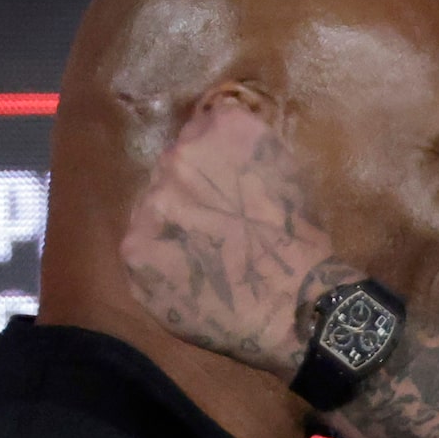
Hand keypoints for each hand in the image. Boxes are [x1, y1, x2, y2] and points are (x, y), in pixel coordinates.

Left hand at [121, 95, 346, 379]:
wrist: (294, 309)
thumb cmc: (303, 244)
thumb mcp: (291, 176)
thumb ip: (251, 150)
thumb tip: (227, 145)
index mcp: (222, 131)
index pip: (204, 129)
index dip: (216, 159)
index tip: (230, 185)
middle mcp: (179, 158)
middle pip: (173, 167)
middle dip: (191, 191)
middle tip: (218, 226)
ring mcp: (150, 205)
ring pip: (154, 207)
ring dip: (173, 225)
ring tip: (205, 257)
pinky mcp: (135, 250)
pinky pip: (143, 248)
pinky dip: (162, 262)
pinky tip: (191, 278)